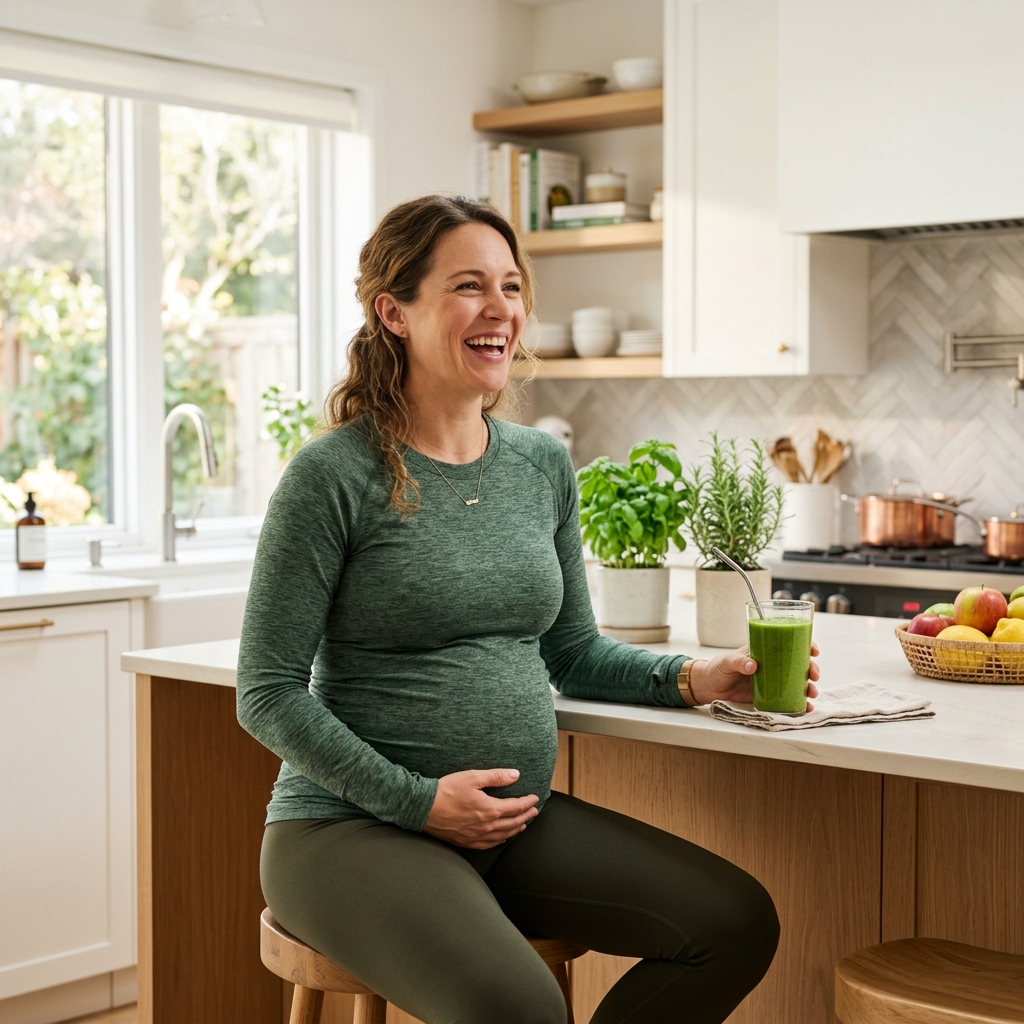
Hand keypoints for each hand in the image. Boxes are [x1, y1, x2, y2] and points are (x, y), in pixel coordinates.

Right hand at [423, 769, 538, 849]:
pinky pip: (490, 844)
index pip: (516, 807)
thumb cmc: (447, 790)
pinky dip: (501, 840)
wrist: (424, 808)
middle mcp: (487, 826)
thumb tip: (516, 775)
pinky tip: (503, 838)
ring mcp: (477, 836)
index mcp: (490, 809)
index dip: (527, 802)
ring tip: (523, 824)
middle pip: (513, 822)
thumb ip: (496, 776)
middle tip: (534, 811)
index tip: (535, 798)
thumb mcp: (473, 777)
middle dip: (526, 816)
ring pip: (504, 835)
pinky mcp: (467, 842)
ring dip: (516, 829)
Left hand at [688, 644, 819, 709]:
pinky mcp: (768, 697)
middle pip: (798, 664)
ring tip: (813, 695)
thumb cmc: (716, 669)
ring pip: (796, 683)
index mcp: (764, 652)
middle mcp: (772, 666)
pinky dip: (798, 704)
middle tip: (815, 676)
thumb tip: (753, 665)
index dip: (804, 645)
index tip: (813, 650)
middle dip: (811, 669)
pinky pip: (787, 699)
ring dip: (809, 688)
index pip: (788, 644)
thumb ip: (738, 662)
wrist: (707, 687)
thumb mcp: (726, 661)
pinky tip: (805, 708)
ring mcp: (771, 682)